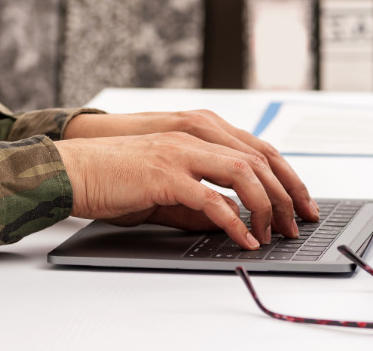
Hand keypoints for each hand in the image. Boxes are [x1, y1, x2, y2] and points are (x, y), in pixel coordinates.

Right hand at [62, 111, 319, 239]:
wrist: (71, 170)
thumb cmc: (115, 177)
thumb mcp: (167, 188)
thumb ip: (199, 200)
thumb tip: (228, 220)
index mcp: (200, 133)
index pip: (259, 150)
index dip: (286, 177)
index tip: (301, 203)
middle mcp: (196, 136)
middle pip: (261, 160)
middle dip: (286, 194)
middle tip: (297, 224)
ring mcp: (182, 152)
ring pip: (244, 174)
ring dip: (265, 206)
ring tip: (273, 233)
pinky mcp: (165, 174)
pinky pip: (212, 199)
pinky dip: (234, 221)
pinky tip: (243, 239)